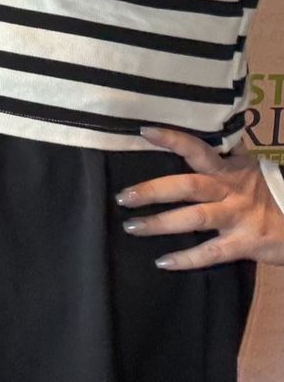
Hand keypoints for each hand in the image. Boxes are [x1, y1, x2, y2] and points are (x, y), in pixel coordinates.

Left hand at [119, 127, 283, 268]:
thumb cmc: (271, 193)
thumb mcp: (251, 168)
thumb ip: (225, 155)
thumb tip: (197, 131)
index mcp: (231, 170)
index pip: (199, 149)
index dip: (173, 139)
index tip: (143, 130)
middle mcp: (232, 191)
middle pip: (188, 186)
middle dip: (153, 190)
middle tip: (123, 196)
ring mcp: (239, 218)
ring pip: (195, 218)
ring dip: (160, 223)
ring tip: (132, 227)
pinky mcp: (246, 243)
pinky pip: (212, 252)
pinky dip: (186, 259)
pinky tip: (162, 262)